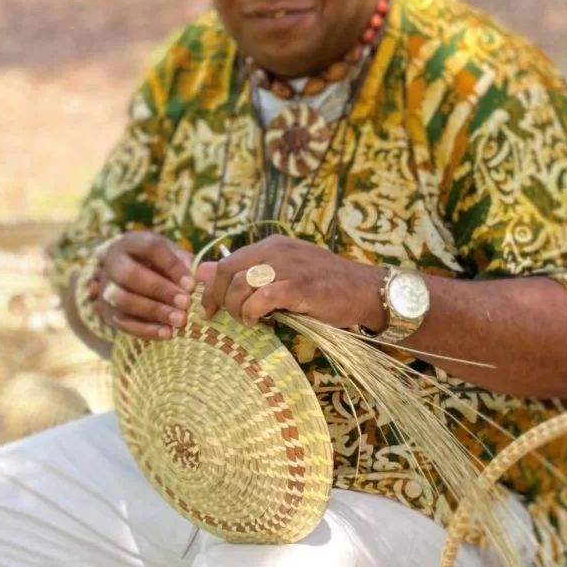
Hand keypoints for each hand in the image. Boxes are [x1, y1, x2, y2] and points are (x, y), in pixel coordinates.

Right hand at [93, 232, 194, 340]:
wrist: (121, 273)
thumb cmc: (153, 261)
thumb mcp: (168, 253)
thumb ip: (183, 262)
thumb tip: (200, 279)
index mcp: (132, 243)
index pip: (151, 249)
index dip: (172, 266)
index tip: (192, 283)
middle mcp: (113, 263)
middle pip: (131, 275)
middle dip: (161, 290)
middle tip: (186, 303)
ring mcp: (106, 288)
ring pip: (125, 301)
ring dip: (154, 312)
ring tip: (179, 320)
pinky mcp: (107, 312)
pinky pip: (124, 323)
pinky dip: (146, 330)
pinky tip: (167, 333)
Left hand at [198, 237, 386, 332]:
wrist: (364, 290)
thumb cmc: (324, 285)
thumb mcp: (283, 273)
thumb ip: (247, 272)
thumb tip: (202, 272)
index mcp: (271, 245)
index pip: (226, 261)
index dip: (211, 288)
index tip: (210, 310)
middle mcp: (276, 251)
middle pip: (226, 271)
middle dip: (218, 298)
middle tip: (223, 317)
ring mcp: (288, 267)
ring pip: (240, 284)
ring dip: (237, 308)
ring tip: (247, 320)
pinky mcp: (299, 287)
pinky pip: (261, 298)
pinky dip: (252, 313)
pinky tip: (258, 321)